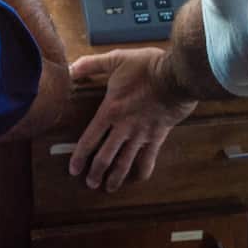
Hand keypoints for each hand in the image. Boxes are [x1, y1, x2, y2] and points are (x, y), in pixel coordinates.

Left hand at [68, 48, 197, 192]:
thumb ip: (92, 65)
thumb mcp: (116, 59)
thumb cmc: (146, 66)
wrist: (176, 75)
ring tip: (108, 188)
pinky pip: (149, 160)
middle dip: (95, 172)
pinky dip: (142, 172)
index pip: (89, 139)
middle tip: (90, 183)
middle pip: (105, 157)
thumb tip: (71, 68)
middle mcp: (123, 127)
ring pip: (124, 163)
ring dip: (115, 177)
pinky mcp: (157, 136)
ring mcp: (141, 134)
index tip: (74, 169)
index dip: (80, 156)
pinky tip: (138, 178)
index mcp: (110, 111)